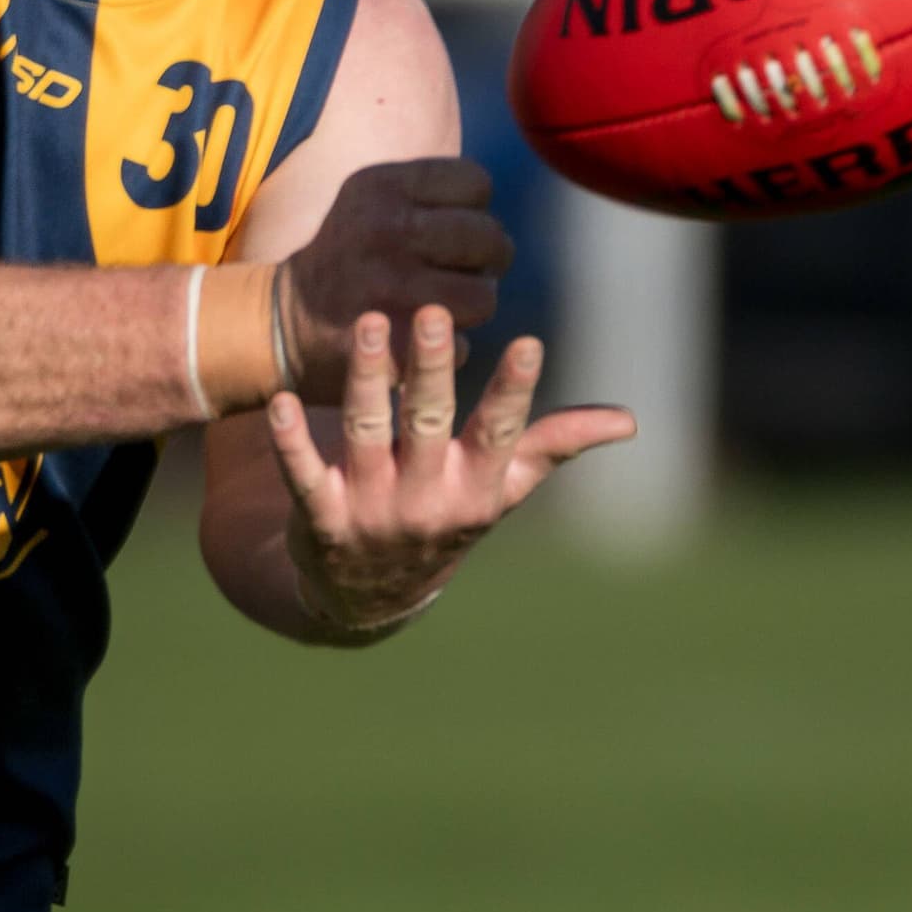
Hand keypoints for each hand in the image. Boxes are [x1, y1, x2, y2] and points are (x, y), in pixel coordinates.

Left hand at [261, 308, 636, 639]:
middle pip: (429, 423)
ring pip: (366, 435)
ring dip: (368, 380)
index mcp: (478, 486)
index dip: (514, 391)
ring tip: (372, 324)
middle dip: (432, 369)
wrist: (368, 597)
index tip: (527, 343)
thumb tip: (630, 421)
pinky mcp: (320, 518)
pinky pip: (303, 475)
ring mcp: (371, 509)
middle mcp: (427, 498)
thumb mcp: (503, 489)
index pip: (501, 432)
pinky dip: (290, 440)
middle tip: (433, 313)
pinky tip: (281, 401)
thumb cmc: (446, 519)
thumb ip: (556, 445)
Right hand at [275, 160, 513, 394]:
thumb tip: (493, 212)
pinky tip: (422, 338)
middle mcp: (388, 230)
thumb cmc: (346, 258)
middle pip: (489, 238)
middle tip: (468, 273)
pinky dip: (450, 348)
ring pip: (484, 297)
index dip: (476, 209)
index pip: (476, 184)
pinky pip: (462, 344)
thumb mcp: (371, 201)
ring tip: (448, 306)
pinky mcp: (394, 344)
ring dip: (474, 307)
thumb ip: (429, 195)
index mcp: (382, 186)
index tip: (456, 227)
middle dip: (489, 259)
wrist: (280, 324)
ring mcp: (391, 288)